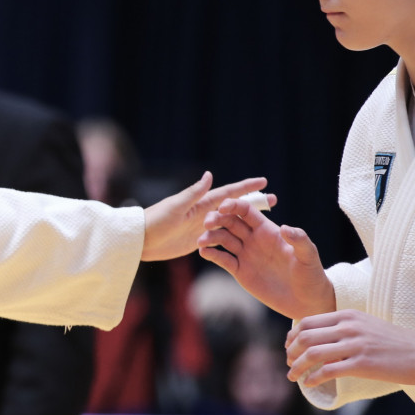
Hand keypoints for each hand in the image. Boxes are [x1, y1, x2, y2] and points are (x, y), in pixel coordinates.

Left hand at [141, 173, 274, 261]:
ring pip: (230, 221)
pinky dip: (233, 235)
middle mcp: (204, 213)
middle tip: (274, 199)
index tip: (264, 180)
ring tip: (266, 219)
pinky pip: (220, 237)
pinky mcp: (198, 240)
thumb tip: (210, 174)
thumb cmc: (155, 221)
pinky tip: (245, 239)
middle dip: (254, 201)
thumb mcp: (175, 207)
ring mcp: (202, 227)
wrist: (140, 240)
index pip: (228, 193)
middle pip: (234, 206)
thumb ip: (194, 193)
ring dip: (247, 219)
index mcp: (200, 203)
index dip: (246, 187)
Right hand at [196, 198, 333, 319]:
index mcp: (268, 231)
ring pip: (222, 239)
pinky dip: (211, 254)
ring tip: (201, 242)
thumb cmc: (312, 276)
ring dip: (210, 237)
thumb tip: (285, 228)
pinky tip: (204, 252)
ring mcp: (246, 255)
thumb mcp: (309, 256)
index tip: (222, 207)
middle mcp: (254, 240)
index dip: (233, 206)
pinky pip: (222, 259)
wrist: (306, 301)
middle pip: (230, 222)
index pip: (246, 212)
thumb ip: (299, 240)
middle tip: (207, 223)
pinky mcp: (240, 271)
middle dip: (216, 219)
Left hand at [286, 310, 414, 387]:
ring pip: (312, 354)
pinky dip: (313, 378)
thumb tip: (316, 341)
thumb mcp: (365, 325)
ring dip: (297, 367)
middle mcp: (348, 327)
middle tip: (288, 364)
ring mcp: (355, 345)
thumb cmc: (392, 342)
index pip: (306, 322)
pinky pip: (328, 371)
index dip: (292, 336)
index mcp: (346, 316)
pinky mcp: (362, 363)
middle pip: (305, 338)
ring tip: (292, 376)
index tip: (288, 348)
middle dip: (291, 353)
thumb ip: (341, 329)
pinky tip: (308, 383)